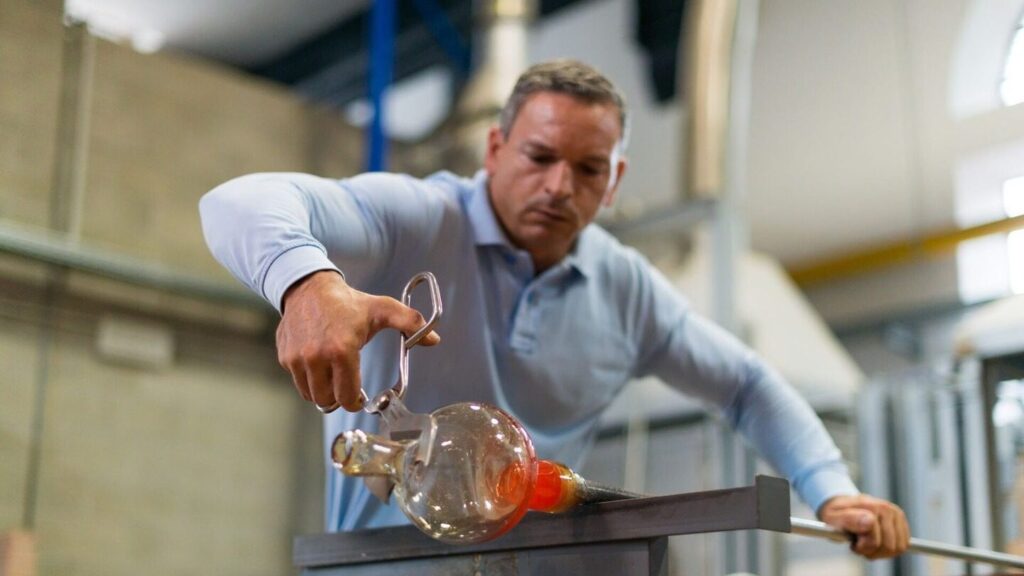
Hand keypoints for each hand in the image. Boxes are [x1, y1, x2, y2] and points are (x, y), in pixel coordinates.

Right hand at [276, 271, 439, 411]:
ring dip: (323, 392)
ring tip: (332, 377)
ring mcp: (297, 359)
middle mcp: (316, 357)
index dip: (355, 402)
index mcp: (342, 350)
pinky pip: (298, 382)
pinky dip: (308, 380)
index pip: (347, 396)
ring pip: (311, 395)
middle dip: (339, 398)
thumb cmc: (348, 302)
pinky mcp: (285, 357)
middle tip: (346, 388)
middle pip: (328, 400)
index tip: (359, 397)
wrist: (308, 288)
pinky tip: (318, 365)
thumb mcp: (383, 309)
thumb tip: (434, 339)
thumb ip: (410, 323)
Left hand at [818, 494, 909, 559]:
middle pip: (888, 547)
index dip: (861, 547)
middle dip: (872, 550)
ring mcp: (897, 515)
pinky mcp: (902, 522)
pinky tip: (876, 541)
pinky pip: (902, 546)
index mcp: (871, 506)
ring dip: (880, 551)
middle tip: (859, 544)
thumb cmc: (836, 514)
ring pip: (897, 548)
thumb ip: (849, 519)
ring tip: (866, 542)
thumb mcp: (833, 517)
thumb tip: (870, 521)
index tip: (851, 543)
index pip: (874, 541)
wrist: (842, 506)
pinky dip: (888, 549)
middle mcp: (887, 508)